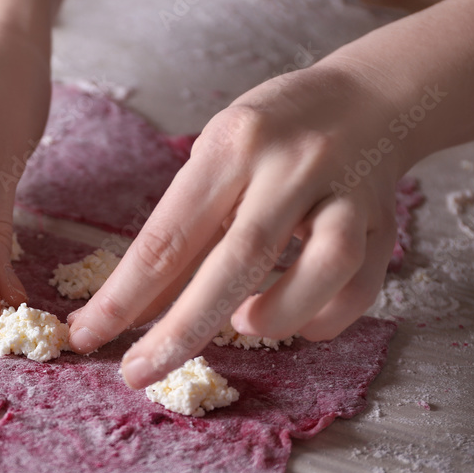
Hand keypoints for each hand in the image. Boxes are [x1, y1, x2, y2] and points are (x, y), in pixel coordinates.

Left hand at [67, 61, 404, 387]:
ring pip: (322, 267)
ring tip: (242, 327)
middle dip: (180, 330)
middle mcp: (291, 166)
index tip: (86, 335)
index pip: (167, 235)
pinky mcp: (386, 224)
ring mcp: (346, 194)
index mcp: (232, 146)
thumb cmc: (271, 135)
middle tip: (137, 373)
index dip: (123, 296)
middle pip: (236, 260)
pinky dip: (323, 318)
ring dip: (276, 315)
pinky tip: (295, 323)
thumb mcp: (216, 159)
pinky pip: (361, 286)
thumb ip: (184, 230)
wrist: (369, 98)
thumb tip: (135, 311)